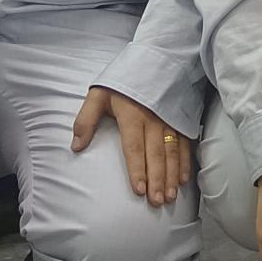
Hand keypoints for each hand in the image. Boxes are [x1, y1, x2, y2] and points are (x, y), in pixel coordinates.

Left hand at [71, 87, 191, 208]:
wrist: (155, 58)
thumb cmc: (122, 81)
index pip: (135, 147)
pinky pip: (185, 144)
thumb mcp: (98, 95)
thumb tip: (76, 146)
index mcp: (132, 116)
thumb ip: (86, 120)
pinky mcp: (180, 119)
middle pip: (157, 154)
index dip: (137, 169)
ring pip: (173, 152)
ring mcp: (170, 120)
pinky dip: (185, 162)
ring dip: (172, 176)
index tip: (139, 190)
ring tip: (171, 196)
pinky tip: (183, 179)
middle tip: (158, 202)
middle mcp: (154, 120)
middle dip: (158, 180)